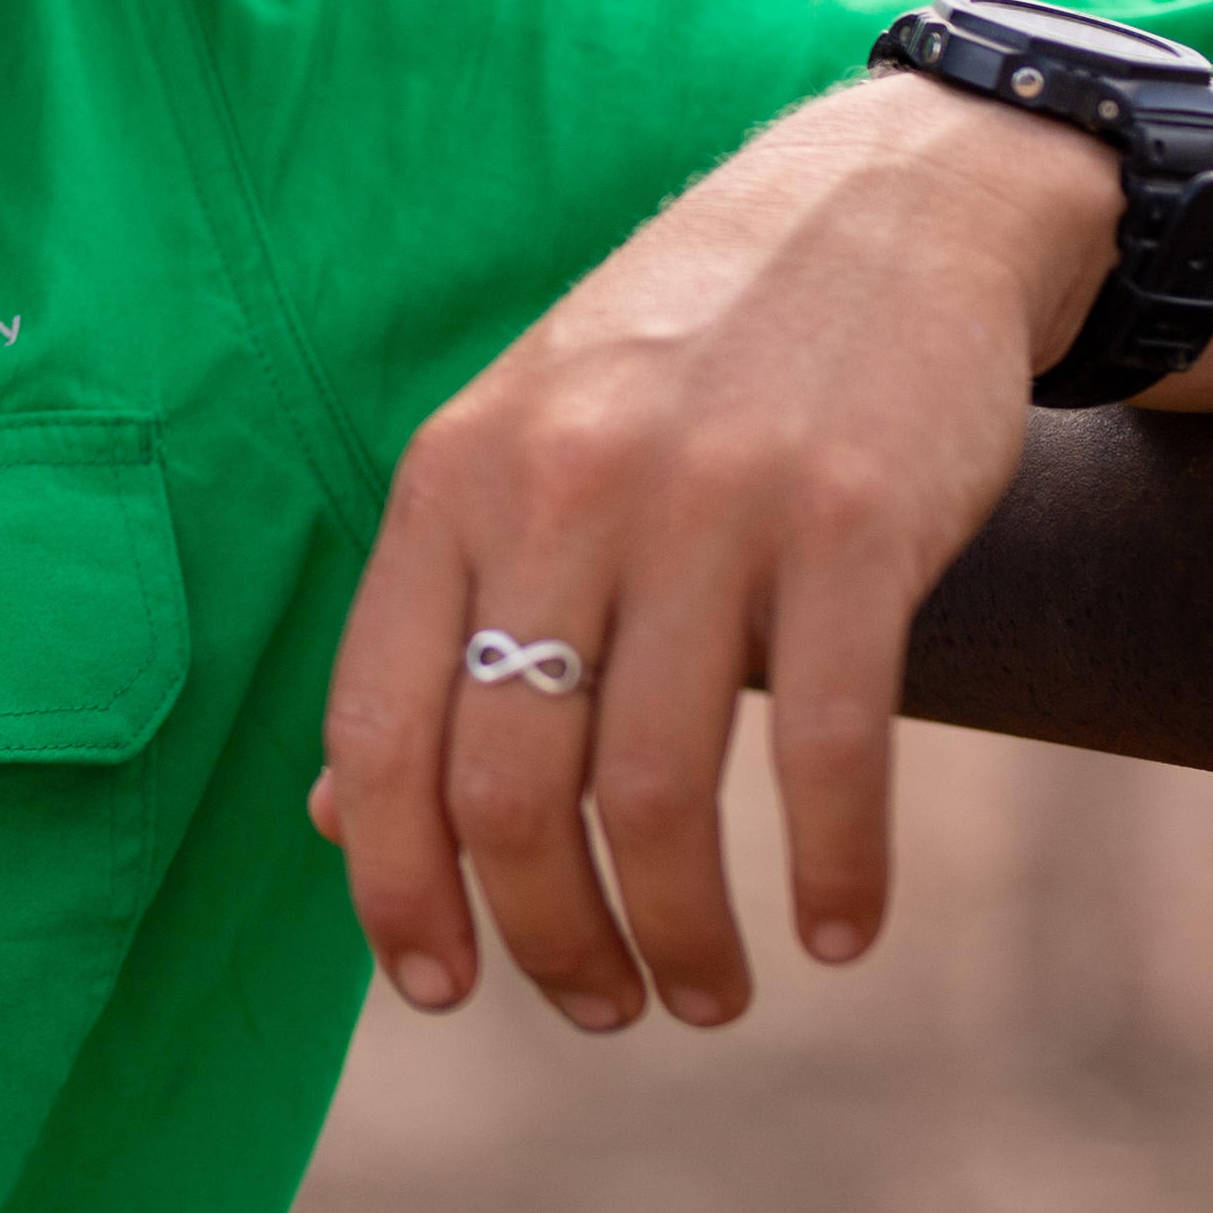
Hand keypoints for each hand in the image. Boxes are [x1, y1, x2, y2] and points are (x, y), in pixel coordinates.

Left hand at [306, 73, 1113, 1029]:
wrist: (884, 206)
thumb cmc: (681, 361)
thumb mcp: (517, 453)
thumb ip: (433, 621)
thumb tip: (329, 816)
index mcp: (452, 477)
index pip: (380, 724)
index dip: (391, 882)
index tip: (432, 986)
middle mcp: (560, 486)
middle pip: (509, 782)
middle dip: (546, 936)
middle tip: (601, 1007)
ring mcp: (709, 501)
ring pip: (656, 789)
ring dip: (684, 934)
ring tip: (710, 992)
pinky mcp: (857, 520)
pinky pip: (832, 746)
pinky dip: (833, 871)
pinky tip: (835, 929)